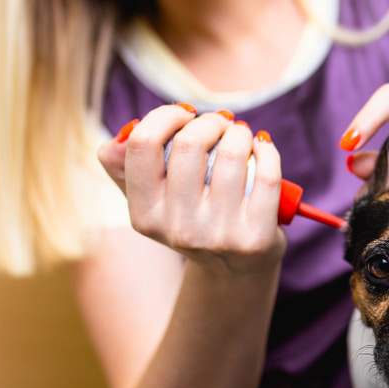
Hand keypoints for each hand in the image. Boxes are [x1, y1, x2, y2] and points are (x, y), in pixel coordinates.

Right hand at [97, 105, 285, 276]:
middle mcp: (179, 229)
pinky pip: (266, 176)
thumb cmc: (194, 222)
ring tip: (242, 137)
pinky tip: (262, 148)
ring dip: (240, 133)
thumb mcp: (153, 203)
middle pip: (190, 143)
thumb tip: (121, 137)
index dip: (165, 116)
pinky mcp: (256, 239)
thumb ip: (124, 168)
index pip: (142, 144)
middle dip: (210, 121)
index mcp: (145, 216)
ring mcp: (219, 236)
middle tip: (221, 124)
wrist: (235, 271)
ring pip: (231, 154)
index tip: (184, 114)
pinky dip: (267, 151)